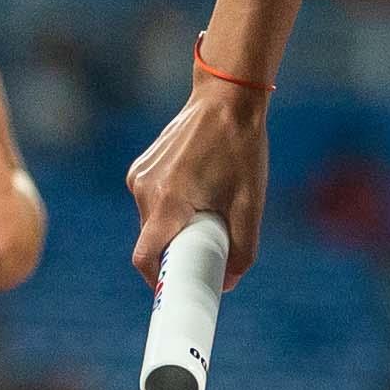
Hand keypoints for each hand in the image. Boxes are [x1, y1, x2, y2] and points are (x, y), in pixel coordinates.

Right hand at [126, 80, 272, 288]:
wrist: (226, 101)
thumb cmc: (242, 151)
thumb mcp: (250, 205)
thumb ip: (242, 250)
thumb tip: (228, 283)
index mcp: (168, 201)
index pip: (145, 258)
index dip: (159, 281)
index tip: (177, 289)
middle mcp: (144, 190)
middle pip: (153, 241)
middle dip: (178, 250)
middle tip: (210, 243)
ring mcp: (138, 177)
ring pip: (153, 222)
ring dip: (177, 226)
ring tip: (210, 204)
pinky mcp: (140, 168)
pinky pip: (152, 203)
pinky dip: (172, 208)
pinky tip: (199, 187)